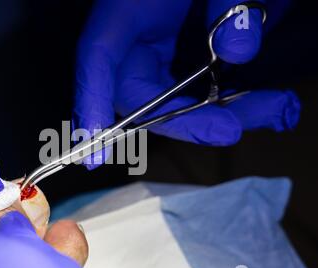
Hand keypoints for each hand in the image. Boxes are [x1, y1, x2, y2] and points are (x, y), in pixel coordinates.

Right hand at [73, 0, 299, 168]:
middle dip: (185, 120)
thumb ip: (230, 4)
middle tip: (231, 130)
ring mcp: (145, 47)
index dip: (92, 104)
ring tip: (275, 109)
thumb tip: (241, 50)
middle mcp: (128, 36)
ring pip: (164, 99)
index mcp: (125, 11)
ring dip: (214, 113)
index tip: (94, 154)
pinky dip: (213, 102)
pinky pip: (179, 90)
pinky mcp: (163, 53)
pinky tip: (256, 102)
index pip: (98, 58)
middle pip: (137, 94)